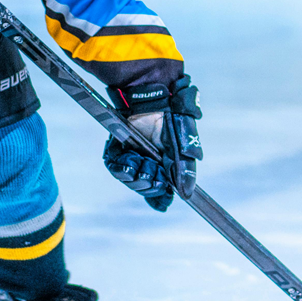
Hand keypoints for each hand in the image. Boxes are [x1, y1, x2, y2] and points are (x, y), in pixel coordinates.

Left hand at [103, 74, 201, 211]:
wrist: (153, 97)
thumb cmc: (173, 117)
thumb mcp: (184, 144)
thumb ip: (185, 169)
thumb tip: (187, 194)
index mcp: (167, 162)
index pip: (162, 188)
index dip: (160, 198)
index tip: (162, 203)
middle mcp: (150, 160)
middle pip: (145, 186)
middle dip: (149, 184)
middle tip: (154, 174)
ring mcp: (133, 154)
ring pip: (129, 179)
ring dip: (135, 175)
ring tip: (141, 161)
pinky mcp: (117, 147)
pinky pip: (114, 165)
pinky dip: (120, 166)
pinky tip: (128, 157)